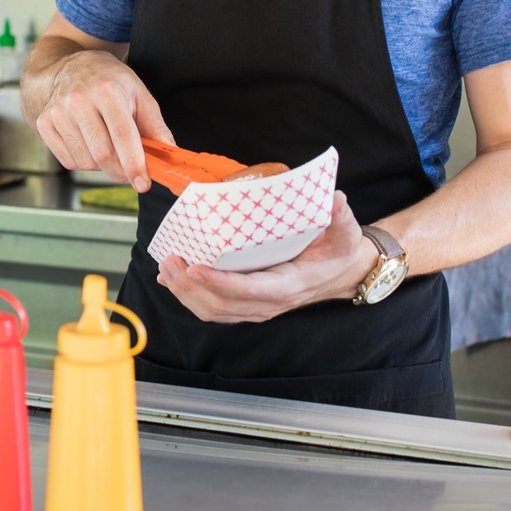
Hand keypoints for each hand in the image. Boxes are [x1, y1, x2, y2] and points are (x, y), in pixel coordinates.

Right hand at [29, 49, 173, 192]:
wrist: (67, 66)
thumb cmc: (107, 80)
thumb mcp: (137, 93)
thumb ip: (155, 124)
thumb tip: (169, 153)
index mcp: (107, 90)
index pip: (123, 135)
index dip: (134, 164)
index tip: (143, 183)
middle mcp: (79, 100)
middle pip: (103, 154)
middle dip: (120, 170)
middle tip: (129, 170)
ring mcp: (58, 112)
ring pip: (85, 161)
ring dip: (101, 165)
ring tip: (106, 145)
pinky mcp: (45, 124)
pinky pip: (68, 161)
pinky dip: (83, 161)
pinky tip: (88, 143)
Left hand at [157, 192, 378, 322]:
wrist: (341, 272)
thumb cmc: (338, 250)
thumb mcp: (345, 231)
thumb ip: (339, 217)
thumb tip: (336, 200)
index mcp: (288, 286)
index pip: (247, 290)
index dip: (218, 282)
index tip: (194, 267)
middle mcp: (270, 303)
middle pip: (221, 305)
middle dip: (190, 286)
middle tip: (170, 261)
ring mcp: (257, 308)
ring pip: (213, 311)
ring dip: (184, 293)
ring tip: (165, 269)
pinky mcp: (248, 306)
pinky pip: (214, 309)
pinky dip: (189, 297)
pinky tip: (171, 280)